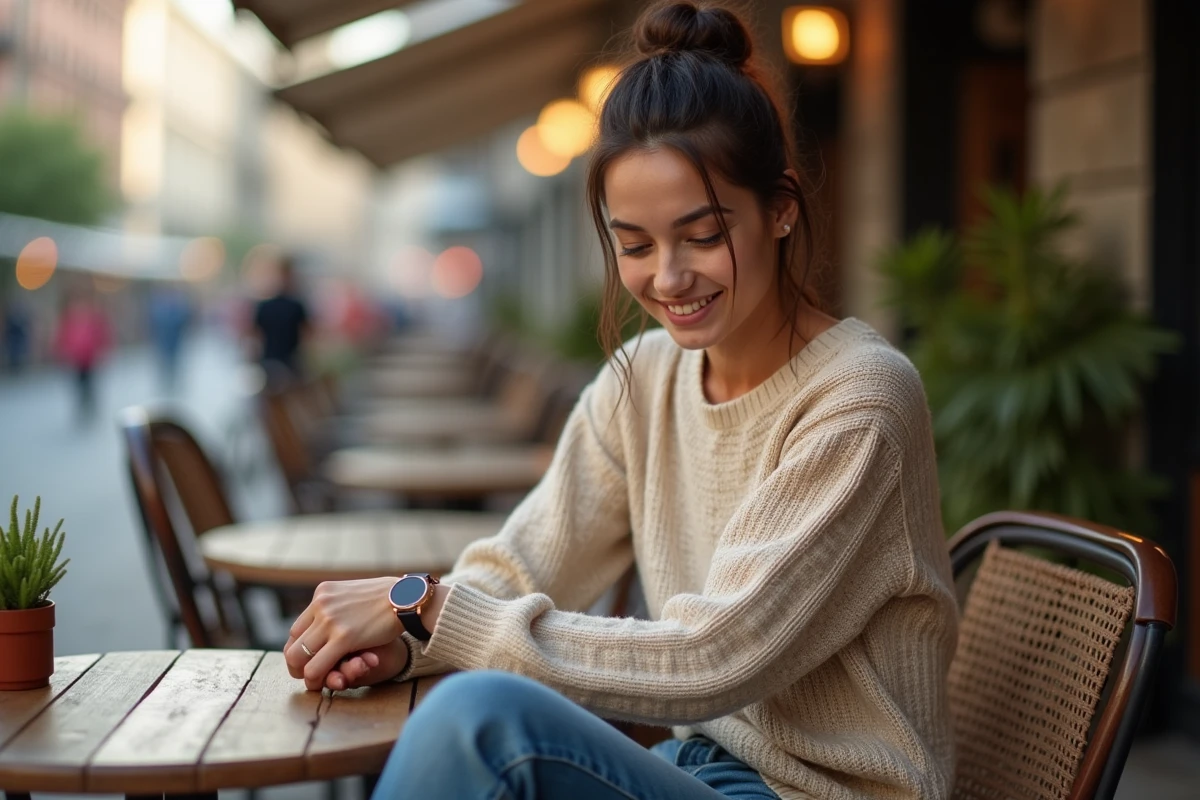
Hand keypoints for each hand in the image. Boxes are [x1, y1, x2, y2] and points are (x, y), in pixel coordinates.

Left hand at [285, 577, 402, 690]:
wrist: (409, 597)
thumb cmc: (390, 597)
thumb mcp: (355, 593)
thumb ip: (340, 605)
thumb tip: (333, 618)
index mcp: (323, 593)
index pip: (297, 627)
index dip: (299, 648)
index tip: (307, 660)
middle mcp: (321, 604)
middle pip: (293, 642)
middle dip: (296, 663)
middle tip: (305, 674)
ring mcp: (330, 620)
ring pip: (298, 656)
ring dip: (303, 673)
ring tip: (313, 681)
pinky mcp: (343, 637)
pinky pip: (316, 666)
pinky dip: (314, 679)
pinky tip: (321, 684)